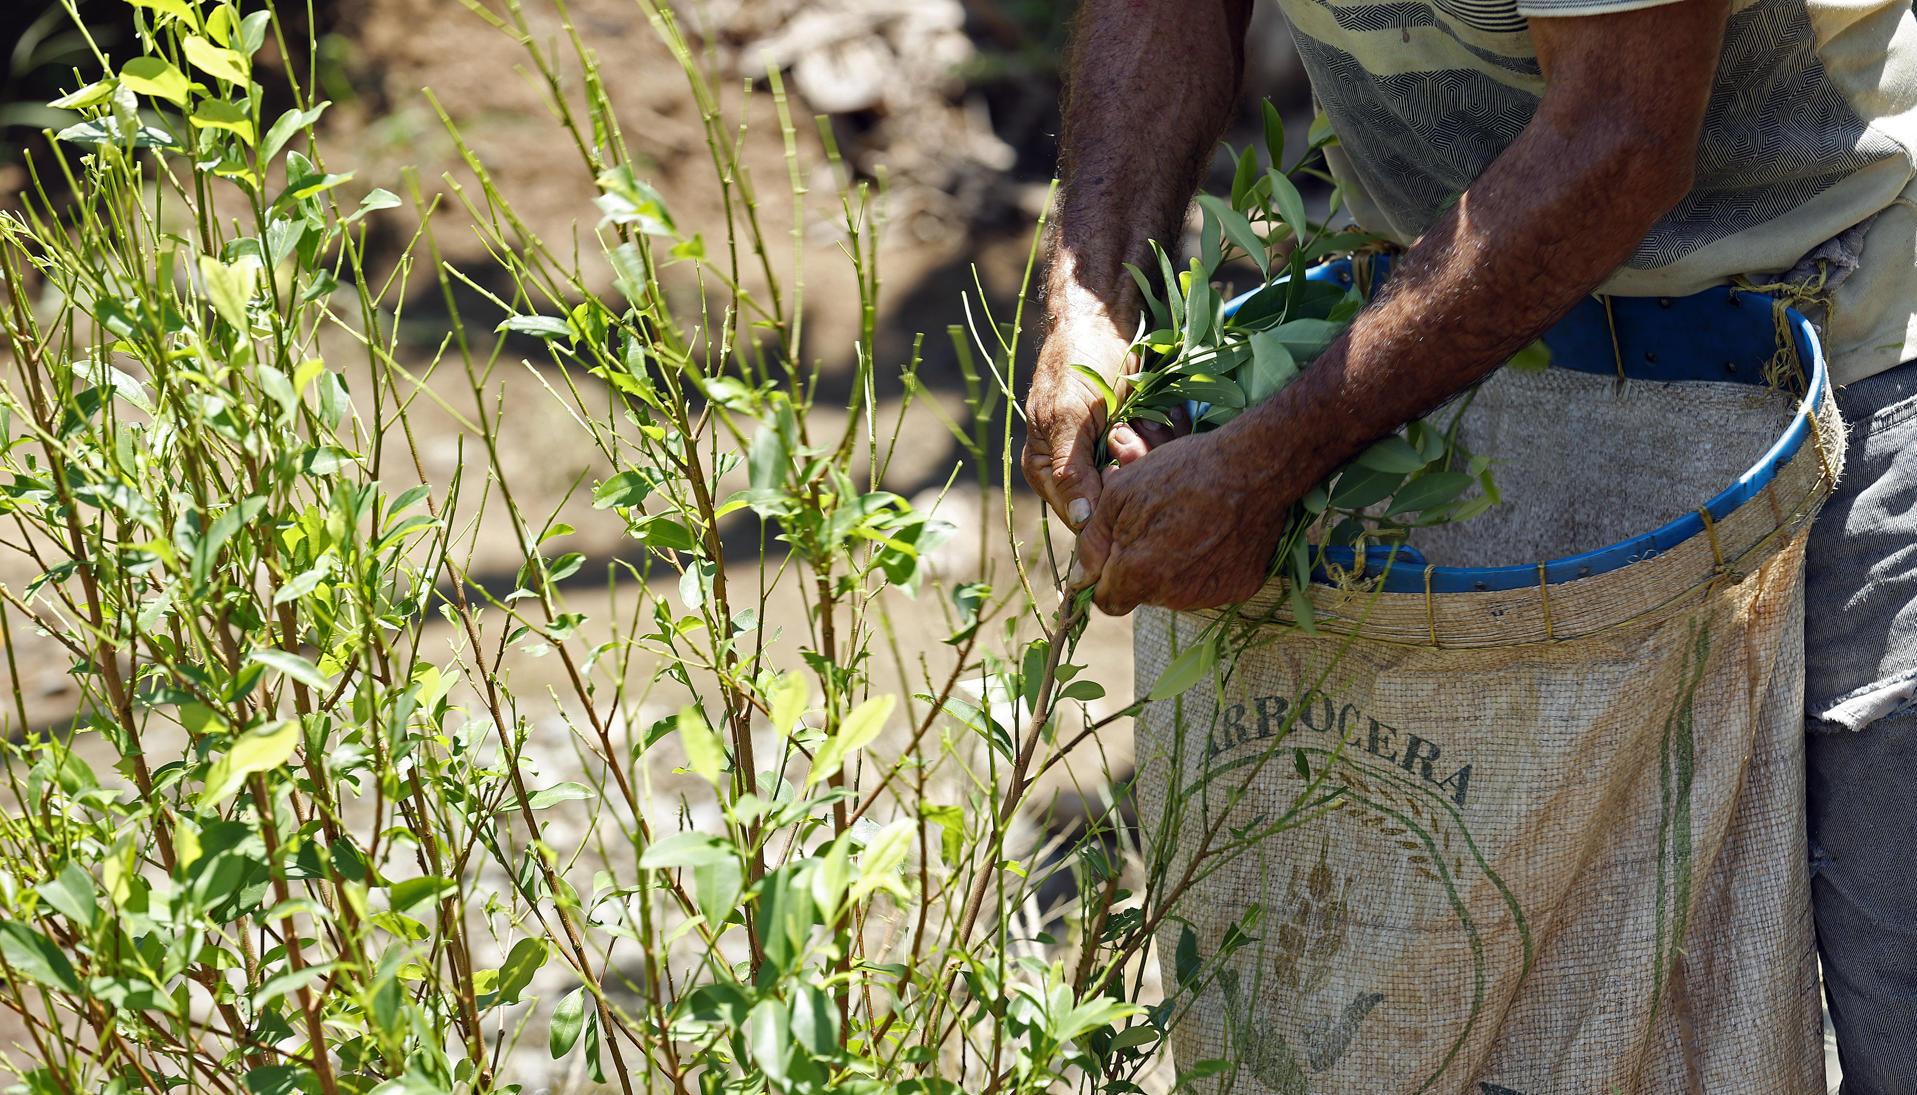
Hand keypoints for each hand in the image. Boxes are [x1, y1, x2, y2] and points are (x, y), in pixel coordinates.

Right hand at [1023, 317, 1192, 525]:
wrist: (1106, 313)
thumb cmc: (1080, 359)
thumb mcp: (1069, 416)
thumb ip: (1070, 470)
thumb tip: (1080, 520)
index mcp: (1047, 470)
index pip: (1083, 515)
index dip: (1108, 495)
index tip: (1119, 456)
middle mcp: (1078, 469)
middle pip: (1118, 498)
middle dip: (1133, 464)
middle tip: (1130, 428)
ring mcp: (1110, 452)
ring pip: (1143, 476)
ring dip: (1152, 444)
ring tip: (1142, 414)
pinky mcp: (1137, 435)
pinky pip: (1160, 453)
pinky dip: (1164, 431)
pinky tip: (1158, 411)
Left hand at [1073, 423, 1293, 614]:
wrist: (1254, 467)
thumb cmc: (1181, 473)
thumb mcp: (1120, 494)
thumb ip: (1093, 542)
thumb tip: (1080, 579)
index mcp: (1138, 574)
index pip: (1106, 600)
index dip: (1103, 577)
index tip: (1111, 553)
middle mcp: (1173, 595)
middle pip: (1141, 594)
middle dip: (1137, 568)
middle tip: (1153, 525)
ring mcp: (1209, 595)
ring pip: (1174, 592)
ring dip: (1170, 568)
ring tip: (1185, 524)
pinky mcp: (1239, 588)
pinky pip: (1208, 586)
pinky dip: (1204, 567)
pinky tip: (1212, 533)